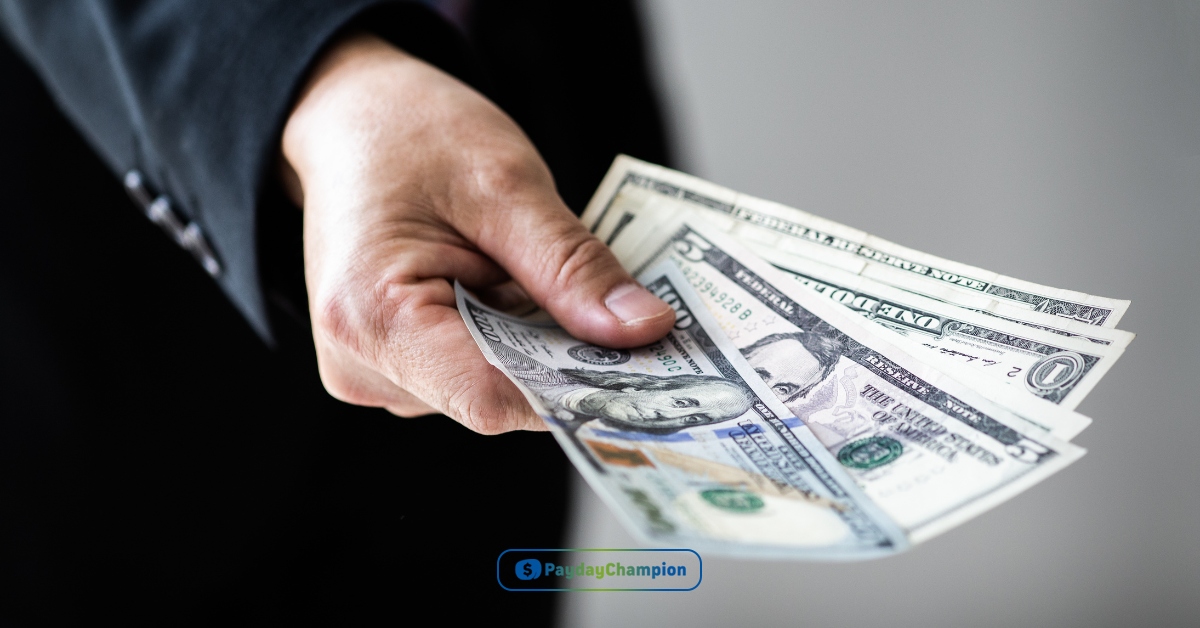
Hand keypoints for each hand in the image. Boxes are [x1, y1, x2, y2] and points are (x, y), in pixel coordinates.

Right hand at [280, 34, 674, 433]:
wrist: (354, 118)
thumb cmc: (413, 136)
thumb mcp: (507, 185)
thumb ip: (574, 267)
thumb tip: (645, 330)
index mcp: (369, 318)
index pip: (491, 397)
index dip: (575, 390)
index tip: (649, 368)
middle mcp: (360, 364)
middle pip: (495, 397)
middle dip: (565, 362)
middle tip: (624, 316)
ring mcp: (372, 372)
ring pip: (491, 389)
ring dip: (537, 347)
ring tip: (540, 277)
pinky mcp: (393, 368)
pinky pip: (474, 372)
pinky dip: (513, 340)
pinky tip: (514, 290)